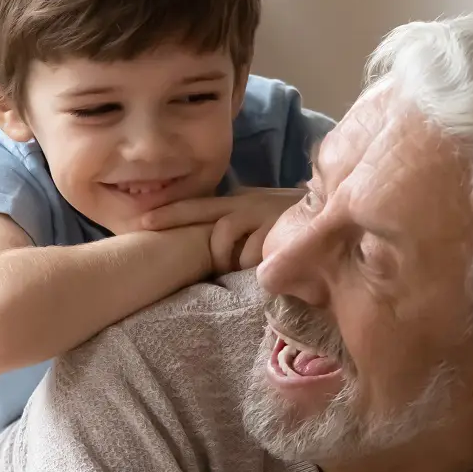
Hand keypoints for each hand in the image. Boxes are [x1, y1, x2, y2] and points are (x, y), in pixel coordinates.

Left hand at [137, 189, 303, 274]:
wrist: (332, 213)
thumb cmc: (290, 224)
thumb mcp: (258, 220)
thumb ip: (235, 228)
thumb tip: (209, 249)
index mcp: (237, 203)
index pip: (196, 207)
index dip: (168, 213)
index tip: (140, 222)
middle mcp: (245, 204)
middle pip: (204, 216)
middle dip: (179, 225)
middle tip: (161, 234)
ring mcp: (261, 216)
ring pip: (223, 237)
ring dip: (226, 258)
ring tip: (241, 268)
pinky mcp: (277, 231)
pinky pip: (252, 254)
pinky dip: (252, 265)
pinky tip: (263, 269)